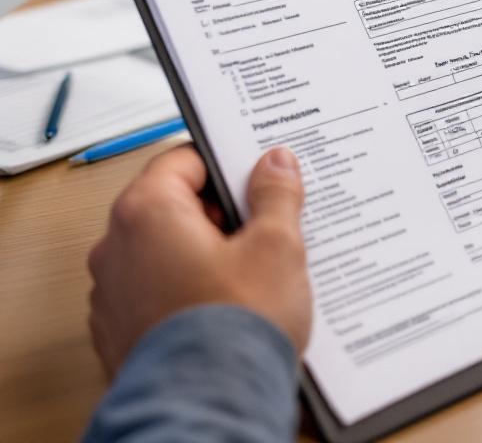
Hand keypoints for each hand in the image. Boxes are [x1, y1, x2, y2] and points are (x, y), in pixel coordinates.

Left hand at [87, 145, 312, 377]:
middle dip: (221, 211)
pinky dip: (190, 290)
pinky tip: (232, 306)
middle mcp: (116, 249)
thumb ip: (275, 194)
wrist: (209, 414)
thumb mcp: (276, 246)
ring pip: (166, 250)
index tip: (256, 173)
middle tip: (266, 223)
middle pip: (173, 204)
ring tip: (255, 270)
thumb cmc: (234, 331)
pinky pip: (159, 292)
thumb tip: (275, 164)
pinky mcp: (121, 334)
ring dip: (207, 252)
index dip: (225, 163)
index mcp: (147, 212)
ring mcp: (113, 295)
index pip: (182, 159)